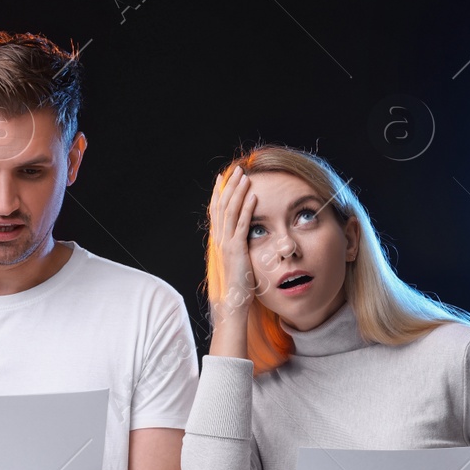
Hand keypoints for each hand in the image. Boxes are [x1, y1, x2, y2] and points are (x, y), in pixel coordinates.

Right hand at [208, 166, 258, 319]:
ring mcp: (226, 243)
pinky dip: (247, 209)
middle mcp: (219, 238)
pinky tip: (253, 196)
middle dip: (229, 185)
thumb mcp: (235, 259)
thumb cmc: (236, 283)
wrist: (232, 301)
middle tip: (236, 169)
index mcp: (218, 239)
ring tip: (244, 176)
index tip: (223, 178)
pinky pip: (242, 225)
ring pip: (230, 211)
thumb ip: (234, 245)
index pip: (216, 210)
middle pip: (222, 205)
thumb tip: (237, 236)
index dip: (219, 192)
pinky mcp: (236, 250)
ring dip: (238, 191)